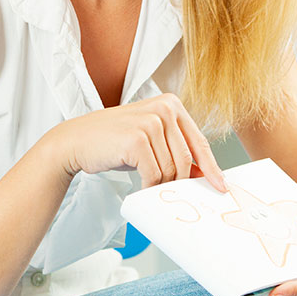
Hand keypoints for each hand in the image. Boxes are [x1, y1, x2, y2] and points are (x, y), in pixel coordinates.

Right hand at [46, 93, 226, 190]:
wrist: (76, 141)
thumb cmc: (114, 142)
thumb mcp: (151, 139)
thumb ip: (176, 149)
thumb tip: (202, 174)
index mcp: (172, 104)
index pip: (200, 142)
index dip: (211, 168)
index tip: (221, 186)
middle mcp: (164, 108)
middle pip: (186, 159)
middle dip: (177, 181)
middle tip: (165, 191)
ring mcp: (150, 122)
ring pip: (170, 169)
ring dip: (159, 184)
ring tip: (144, 182)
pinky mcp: (136, 139)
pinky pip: (154, 175)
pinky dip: (147, 186)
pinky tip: (138, 185)